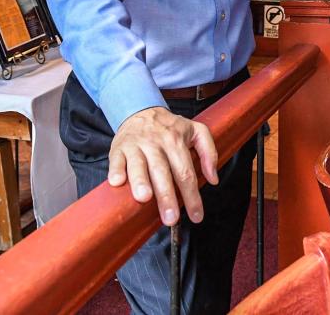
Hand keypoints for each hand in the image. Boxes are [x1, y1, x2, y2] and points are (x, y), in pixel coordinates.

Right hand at [108, 107, 218, 225]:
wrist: (141, 110)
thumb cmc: (170, 127)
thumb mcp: (196, 130)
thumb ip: (209, 152)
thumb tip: (213, 179)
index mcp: (176, 141)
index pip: (186, 172)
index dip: (192, 196)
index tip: (196, 216)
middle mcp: (156, 144)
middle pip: (163, 172)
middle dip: (167, 196)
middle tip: (171, 218)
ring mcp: (136, 146)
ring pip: (138, 165)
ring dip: (141, 181)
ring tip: (144, 198)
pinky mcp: (119, 148)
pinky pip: (116, 160)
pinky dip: (116, 171)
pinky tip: (118, 182)